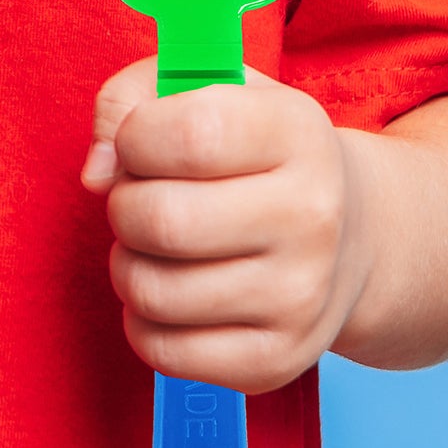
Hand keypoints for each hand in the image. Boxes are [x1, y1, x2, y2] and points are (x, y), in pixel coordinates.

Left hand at [84, 57, 373, 393]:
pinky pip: (162, 351)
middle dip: (123, 206)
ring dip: (127, 264)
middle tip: (141, 200)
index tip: (139, 144)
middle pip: (160, 220)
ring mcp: (300, 297)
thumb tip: (95, 174)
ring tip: (154, 246)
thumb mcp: (207, 88)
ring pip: (152, 291)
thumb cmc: (255, 150)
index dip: (134, 137)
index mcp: (295, 133)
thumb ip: (130, 99)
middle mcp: (311, 217)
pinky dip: (142, 319)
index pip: (189, 134)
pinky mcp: (278, 360)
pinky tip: (170, 289)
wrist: (352, 235)